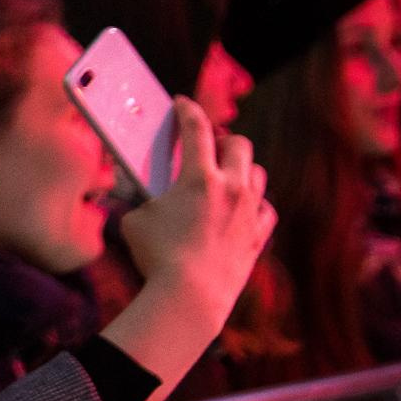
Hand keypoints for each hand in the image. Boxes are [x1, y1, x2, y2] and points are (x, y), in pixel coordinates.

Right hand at [117, 99, 276, 327]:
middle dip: (222, 139)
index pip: (196, 128)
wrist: (189, 297)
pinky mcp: (258, 237)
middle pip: (238, 144)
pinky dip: (254, 205)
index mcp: (199, 177)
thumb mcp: (134, 220)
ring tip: (225, 177)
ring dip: (241, 169)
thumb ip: (141, 199)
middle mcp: (232, 188)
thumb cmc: (156, 256)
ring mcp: (250, 212)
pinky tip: (241, 210)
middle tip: (208, 145)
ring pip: (257, 173)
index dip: (187, 109)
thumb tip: (141, 194)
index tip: (182, 103)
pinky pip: (266, 210)